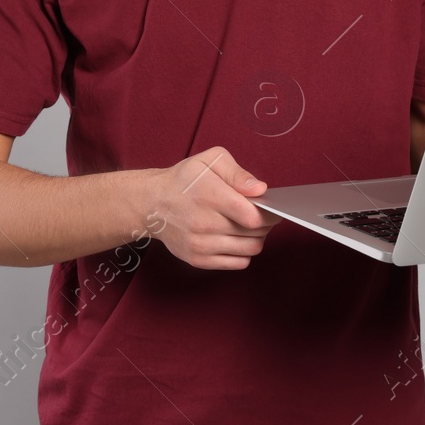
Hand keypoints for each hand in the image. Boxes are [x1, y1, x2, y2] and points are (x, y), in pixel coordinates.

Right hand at [143, 146, 281, 270]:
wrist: (152, 204)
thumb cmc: (184, 180)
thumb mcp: (209, 161)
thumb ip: (238, 172)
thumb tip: (260, 189)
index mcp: (209, 195)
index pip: (254, 216)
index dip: (270, 214)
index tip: (272, 208)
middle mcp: (204, 223)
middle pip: (256, 234)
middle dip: (266, 224)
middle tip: (261, 214)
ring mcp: (201, 244)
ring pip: (250, 250)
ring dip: (257, 238)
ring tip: (249, 226)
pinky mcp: (198, 260)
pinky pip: (238, 263)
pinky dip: (244, 252)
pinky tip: (237, 238)